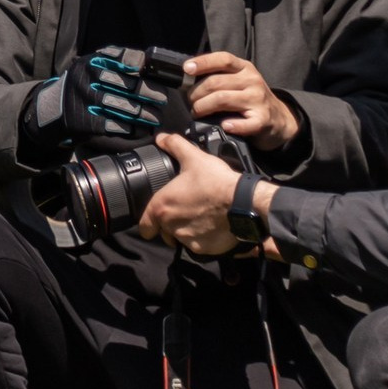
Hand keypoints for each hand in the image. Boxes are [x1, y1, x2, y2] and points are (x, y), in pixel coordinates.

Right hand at [61, 47, 166, 140]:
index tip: (155, 76)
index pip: (123, 60)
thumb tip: (147, 62)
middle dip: (148, 93)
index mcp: (93, 62)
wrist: (56, 106)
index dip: (141, 67)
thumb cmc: (84, 82)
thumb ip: (117, 60)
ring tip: (156, 117)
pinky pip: (112, 125)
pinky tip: (140, 129)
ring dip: (143, 114)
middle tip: (162, 100)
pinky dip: (129, 128)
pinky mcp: (86, 121)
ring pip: (123, 107)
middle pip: (127, 85)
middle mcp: (89, 79)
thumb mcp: (94, 64)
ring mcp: (87, 101)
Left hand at [142, 133, 271, 257]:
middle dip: (171, 224)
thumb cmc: (216, 181)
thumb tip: (162, 138)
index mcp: (162, 207)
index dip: (149, 223)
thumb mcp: (194, 157)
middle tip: (185, 210)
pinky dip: (203, 239)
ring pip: (181, 239)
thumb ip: (175, 145)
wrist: (243, 203)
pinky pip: (198, 247)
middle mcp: (170, 227)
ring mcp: (187, 240)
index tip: (157, 219)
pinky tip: (212, 226)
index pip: (144, 227)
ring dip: (187, 231)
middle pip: (164, 233)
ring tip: (200, 216)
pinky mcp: (203, 249)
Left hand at [184, 51, 299, 150]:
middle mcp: (252, 80)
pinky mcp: (262, 119)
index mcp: (245, 68)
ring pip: (221, 99)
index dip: (203, 62)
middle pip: (215, 82)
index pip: (223, 59)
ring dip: (203, 107)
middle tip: (190, 102)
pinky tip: (223, 125)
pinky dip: (230, 125)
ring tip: (197, 113)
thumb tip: (188, 76)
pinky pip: (243, 123)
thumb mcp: (239, 80)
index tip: (186, 69)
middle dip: (195, 93)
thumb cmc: (251, 98)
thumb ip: (219, 76)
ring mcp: (258, 100)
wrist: (280, 119)